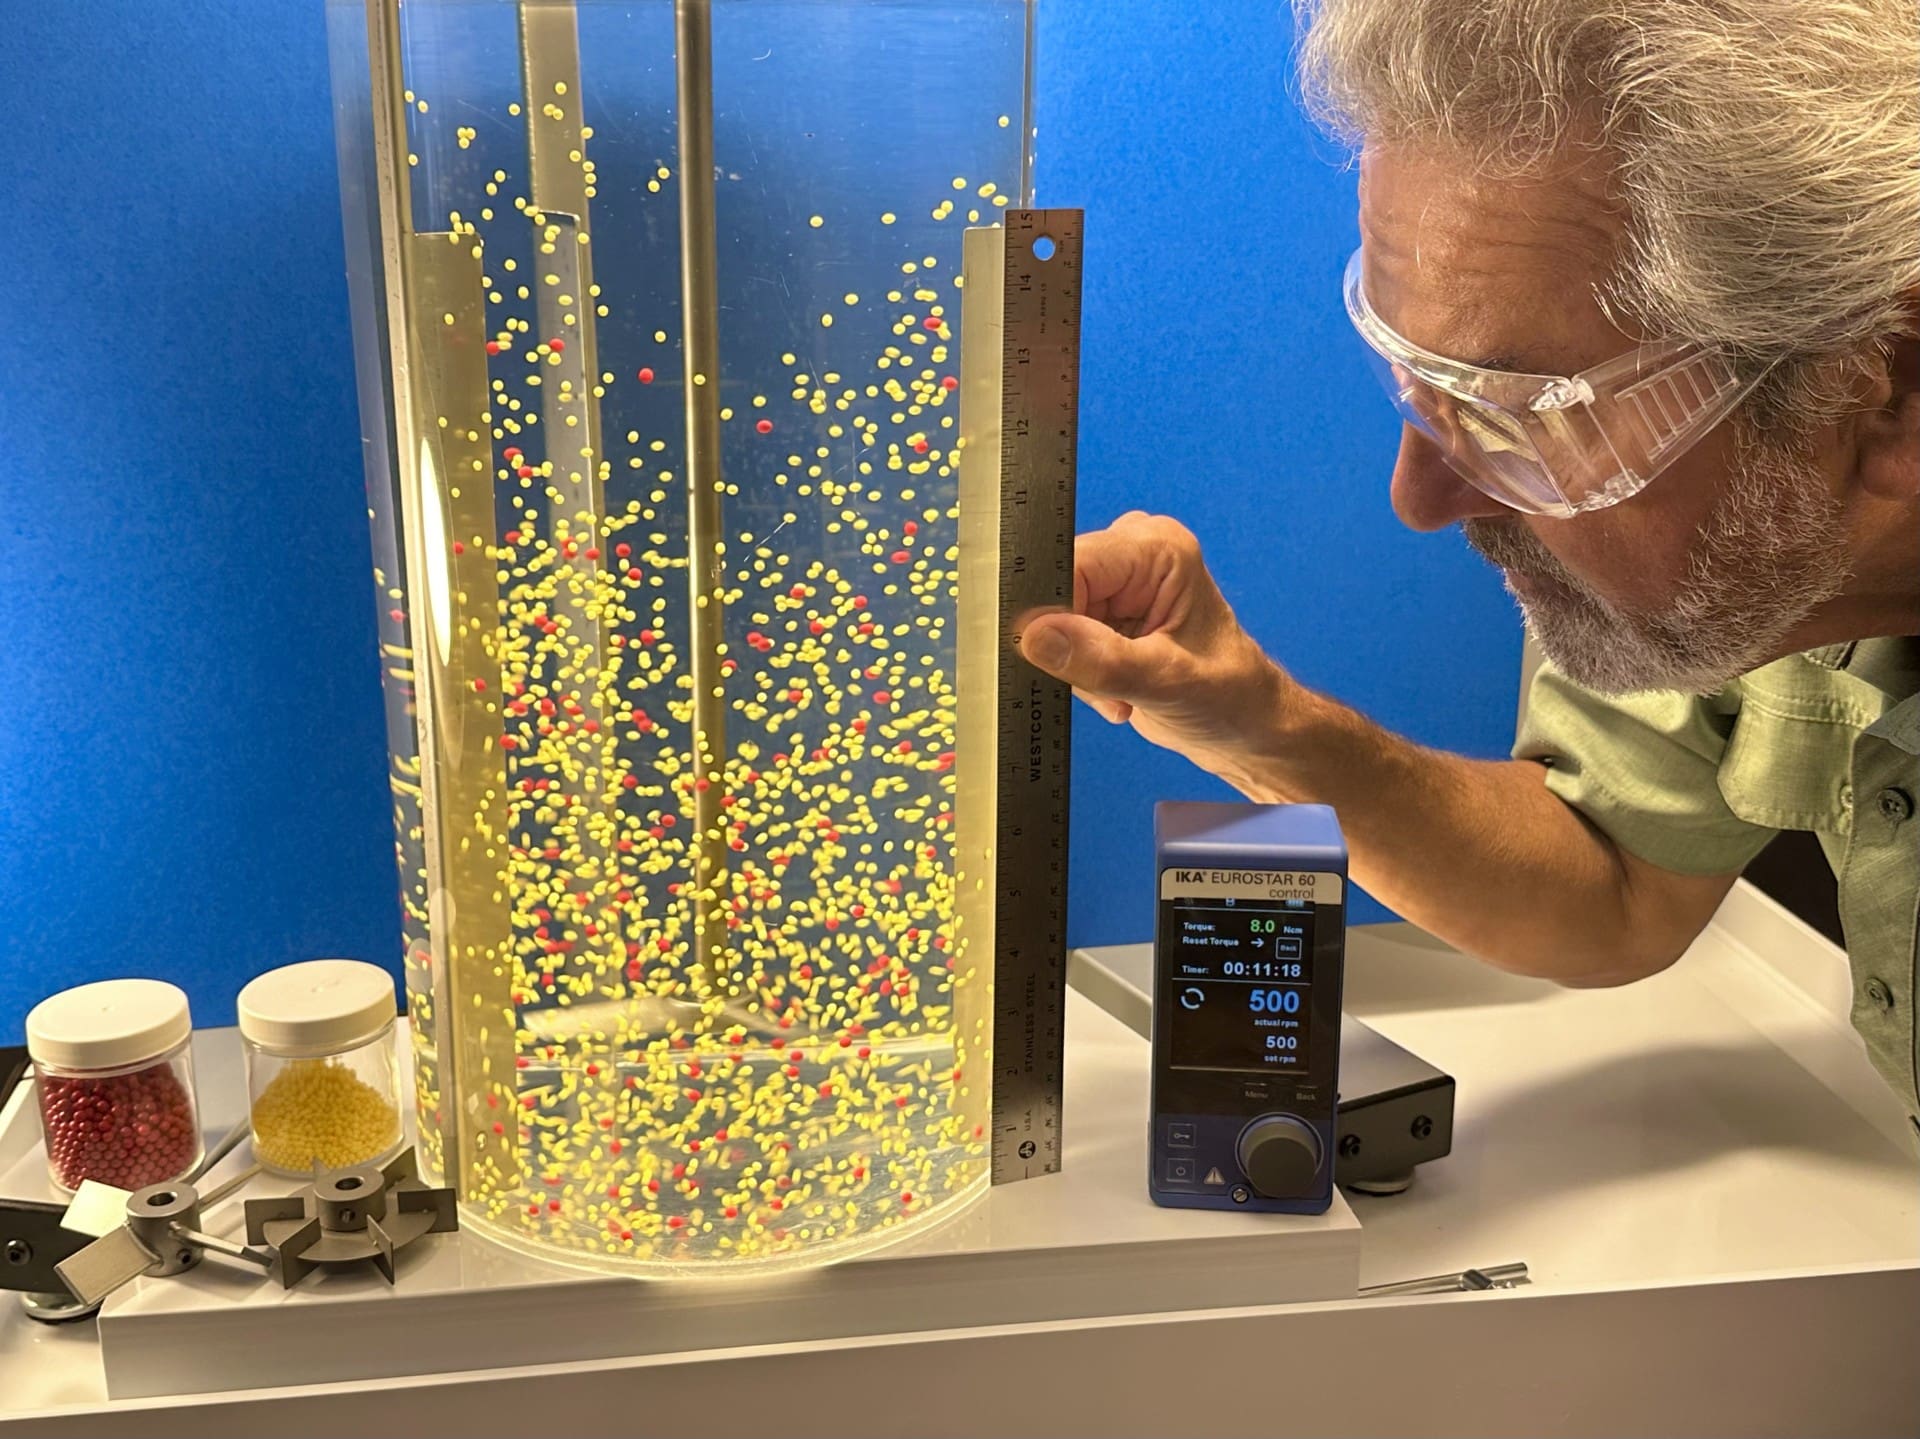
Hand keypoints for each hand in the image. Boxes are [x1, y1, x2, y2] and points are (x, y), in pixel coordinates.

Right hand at [1017, 512, 1291, 783]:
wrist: (1244, 726)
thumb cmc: (1230, 698)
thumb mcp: (1166, 682)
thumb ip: (1101, 660)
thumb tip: (1034, 636)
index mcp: (1156, 549)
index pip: (1072, 563)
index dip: (1050, 612)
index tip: (1056, 660)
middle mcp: (1132, 553)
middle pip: (1056, 592)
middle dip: (1069, 647)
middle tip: (1109, 685)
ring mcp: (1116, 583)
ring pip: (1052, 622)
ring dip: (1077, 667)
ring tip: (1122, 691)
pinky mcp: (1103, 612)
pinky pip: (1059, 640)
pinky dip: (1081, 673)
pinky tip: (1118, 691)